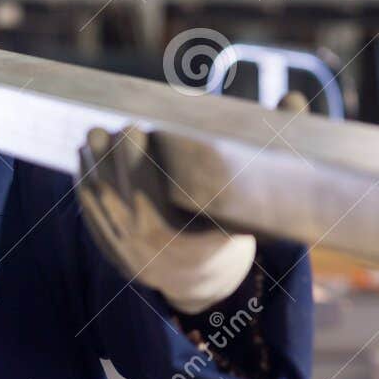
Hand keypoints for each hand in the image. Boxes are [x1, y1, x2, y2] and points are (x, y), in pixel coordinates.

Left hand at [75, 125, 255, 314]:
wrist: (201, 279)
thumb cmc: (233, 226)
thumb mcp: (255, 199)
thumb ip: (274, 148)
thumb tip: (295, 100)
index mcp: (189, 244)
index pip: (156, 197)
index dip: (143, 163)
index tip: (141, 126)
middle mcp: (153, 253)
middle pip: (124, 197)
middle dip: (117, 158)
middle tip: (121, 125)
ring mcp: (126, 253)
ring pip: (101, 203)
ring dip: (95, 164)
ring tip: (97, 132)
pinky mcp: (107, 248)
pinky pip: (89, 212)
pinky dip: (84, 180)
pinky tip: (84, 154)